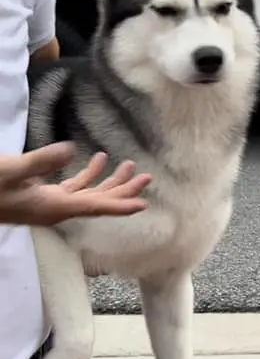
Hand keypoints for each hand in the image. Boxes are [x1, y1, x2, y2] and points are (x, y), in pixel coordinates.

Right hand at [0, 143, 151, 225]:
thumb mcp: (12, 170)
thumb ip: (40, 161)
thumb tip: (70, 149)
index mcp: (54, 207)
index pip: (94, 206)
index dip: (119, 205)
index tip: (143, 205)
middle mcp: (56, 209)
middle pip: (98, 202)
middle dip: (123, 190)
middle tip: (147, 177)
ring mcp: (49, 203)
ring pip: (88, 194)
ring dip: (109, 181)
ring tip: (130, 166)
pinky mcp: (42, 196)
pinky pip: (73, 188)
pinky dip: (87, 175)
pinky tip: (98, 160)